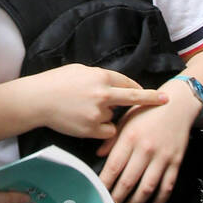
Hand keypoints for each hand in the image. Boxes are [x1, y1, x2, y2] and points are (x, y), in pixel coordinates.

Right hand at [28, 64, 168, 140]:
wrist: (37, 100)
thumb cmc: (56, 81)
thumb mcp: (80, 70)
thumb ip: (100, 77)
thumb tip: (114, 84)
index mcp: (101, 77)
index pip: (128, 83)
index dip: (140, 89)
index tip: (154, 93)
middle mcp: (103, 94)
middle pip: (133, 98)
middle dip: (151, 99)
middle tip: (165, 101)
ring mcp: (98, 113)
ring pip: (114, 117)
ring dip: (108, 116)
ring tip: (85, 111)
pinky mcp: (91, 129)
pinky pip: (107, 131)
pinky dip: (102, 129)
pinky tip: (87, 122)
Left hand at [96, 83, 199, 202]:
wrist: (178, 104)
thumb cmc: (149, 110)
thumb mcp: (126, 119)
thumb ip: (112, 138)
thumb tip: (99, 155)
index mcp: (130, 137)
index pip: (113, 166)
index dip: (104, 183)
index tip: (97, 193)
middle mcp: (146, 149)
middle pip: (128, 181)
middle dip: (116, 198)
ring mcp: (162, 157)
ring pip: (147, 188)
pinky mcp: (176, 161)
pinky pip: (168, 185)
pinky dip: (160, 200)